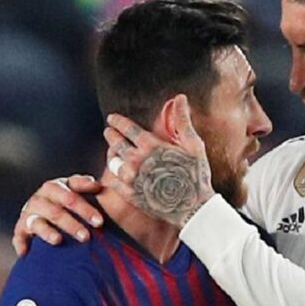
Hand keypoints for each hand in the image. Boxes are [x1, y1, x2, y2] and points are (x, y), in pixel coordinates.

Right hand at [13, 175, 103, 255]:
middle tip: (89, 235)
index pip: (72, 193)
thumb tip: (99, 186)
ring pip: (38, 223)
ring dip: (48, 233)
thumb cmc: (74, 203)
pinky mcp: (21, 229)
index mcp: (57, 186)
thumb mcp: (83, 193)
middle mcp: (41, 198)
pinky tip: (26, 252)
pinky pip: (19, 237)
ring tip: (59, 241)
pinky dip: (21, 243)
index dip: (85, 204)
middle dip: (72, 223)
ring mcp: (29, 214)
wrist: (52, 216)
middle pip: (57, 210)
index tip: (100, 215)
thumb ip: (90, 187)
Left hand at [104, 94, 213, 227]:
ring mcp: (131, 179)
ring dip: (111, 154)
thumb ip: (183, 120)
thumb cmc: (196, 174)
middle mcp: (136, 160)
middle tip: (109, 131)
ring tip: (112, 151)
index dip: (117, 121)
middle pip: (115, 142)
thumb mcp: (193, 145)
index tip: (112, 118)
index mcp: (151, 145)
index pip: (127, 128)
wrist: (193, 208)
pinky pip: (112, 181)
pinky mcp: (129, 195)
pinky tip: (114, 172)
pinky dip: (111, 174)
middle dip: (111, 134)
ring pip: (112, 161)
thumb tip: (180, 97)